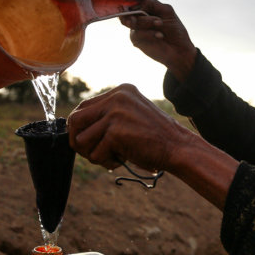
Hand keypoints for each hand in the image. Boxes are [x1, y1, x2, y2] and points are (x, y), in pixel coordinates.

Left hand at [67, 84, 192, 172]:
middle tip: (93, 153)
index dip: (80, 128)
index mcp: (120, 92)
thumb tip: (77, 131)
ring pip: (81, 140)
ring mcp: (115, 114)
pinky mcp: (116, 132)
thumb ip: (109, 117)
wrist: (179, 148)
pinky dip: (107, 162)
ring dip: (94, 155)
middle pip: (75, 120)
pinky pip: (95, 154)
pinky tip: (122, 160)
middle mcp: (116, 98)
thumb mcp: (131, 117)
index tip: (88, 142)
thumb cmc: (156, 138)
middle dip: (78, 141)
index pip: (83, 107)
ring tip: (113, 157)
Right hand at [120, 0, 196, 80]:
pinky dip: (149, 33)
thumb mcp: (166, 11)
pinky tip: (160, 35)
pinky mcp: (136, 39)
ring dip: (146, 21)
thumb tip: (138, 6)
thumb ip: (152, 4)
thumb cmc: (174, 29)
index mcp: (146, 5)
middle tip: (150, 16)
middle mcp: (138, 15)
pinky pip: (137, 33)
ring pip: (132, 20)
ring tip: (160, 24)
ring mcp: (136, 27)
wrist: (179, 49)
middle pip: (128, 8)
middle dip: (137, 10)